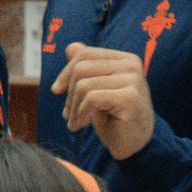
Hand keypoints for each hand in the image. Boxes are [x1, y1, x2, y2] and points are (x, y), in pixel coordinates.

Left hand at [52, 43, 155, 159]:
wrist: (134, 145)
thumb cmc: (114, 117)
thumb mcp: (96, 90)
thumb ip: (87, 68)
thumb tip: (71, 46)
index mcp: (125, 59)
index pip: (85, 54)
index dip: (65, 72)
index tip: (57, 90)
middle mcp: (132, 65)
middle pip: (81, 68)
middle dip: (69, 93)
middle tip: (68, 114)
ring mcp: (133, 80)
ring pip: (83, 85)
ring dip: (74, 107)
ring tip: (76, 122)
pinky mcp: (130, 97)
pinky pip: (91, 98)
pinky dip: (81, 113)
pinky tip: (82, 125)